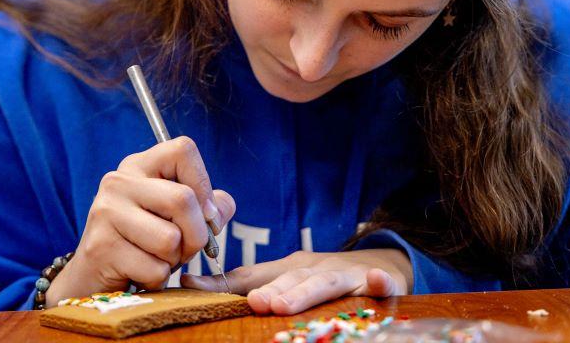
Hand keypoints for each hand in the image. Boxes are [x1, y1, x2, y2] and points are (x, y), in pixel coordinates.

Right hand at [45, 136, 235, 306]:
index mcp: (139, 165)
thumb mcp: (176, 216)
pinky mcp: (101, 247)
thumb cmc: (144, 242)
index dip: (203, 183)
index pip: (183, 150)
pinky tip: (139, 274)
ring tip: (155, 259)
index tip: (204, 211)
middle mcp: (118, 181)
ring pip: (170, 239)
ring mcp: (106, 212)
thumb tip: (219, 210)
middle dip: (196, 234)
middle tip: (184, 248)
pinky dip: (156, 280)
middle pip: (183, 199)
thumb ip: (208, 207)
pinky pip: (155, 269)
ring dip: (173, 261)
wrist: (94, 276)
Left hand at [181, 249, 412, 314]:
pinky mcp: (377, 283)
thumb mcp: (286, 280)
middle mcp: (316, 268)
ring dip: (305, 292)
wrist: (379, 263)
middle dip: (272, 290)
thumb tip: (193, 288)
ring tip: (284, 305)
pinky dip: (378, 283)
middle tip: (254, 303)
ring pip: (325, 283)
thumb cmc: (322, 277)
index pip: (254, 275)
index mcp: (290, 268)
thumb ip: (247, 287)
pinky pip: (379, 284)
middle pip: (292, 279)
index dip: (223, 281)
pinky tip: (376, 282)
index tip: (190, 283)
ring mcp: (346, 275)